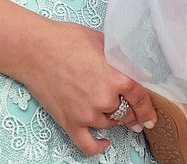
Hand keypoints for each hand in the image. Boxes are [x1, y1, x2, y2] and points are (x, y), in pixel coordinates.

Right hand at [17, 21, 156, 156]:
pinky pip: (88, 145)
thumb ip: (120, 58)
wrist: (36, 49)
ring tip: (105, 108)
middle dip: (129, 112)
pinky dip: (98, 147)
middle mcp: (105, 99)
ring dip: (111, 119)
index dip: (148, 110)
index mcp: (117, 78)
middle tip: (130, 111)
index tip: (151, 118)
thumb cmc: (67, 39)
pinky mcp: (70, 123)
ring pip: (109, 124)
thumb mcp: (103, 42)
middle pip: (126, 113)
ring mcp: (87, 114)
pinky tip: (104, 143)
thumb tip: (132, 66)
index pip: (141, 99)